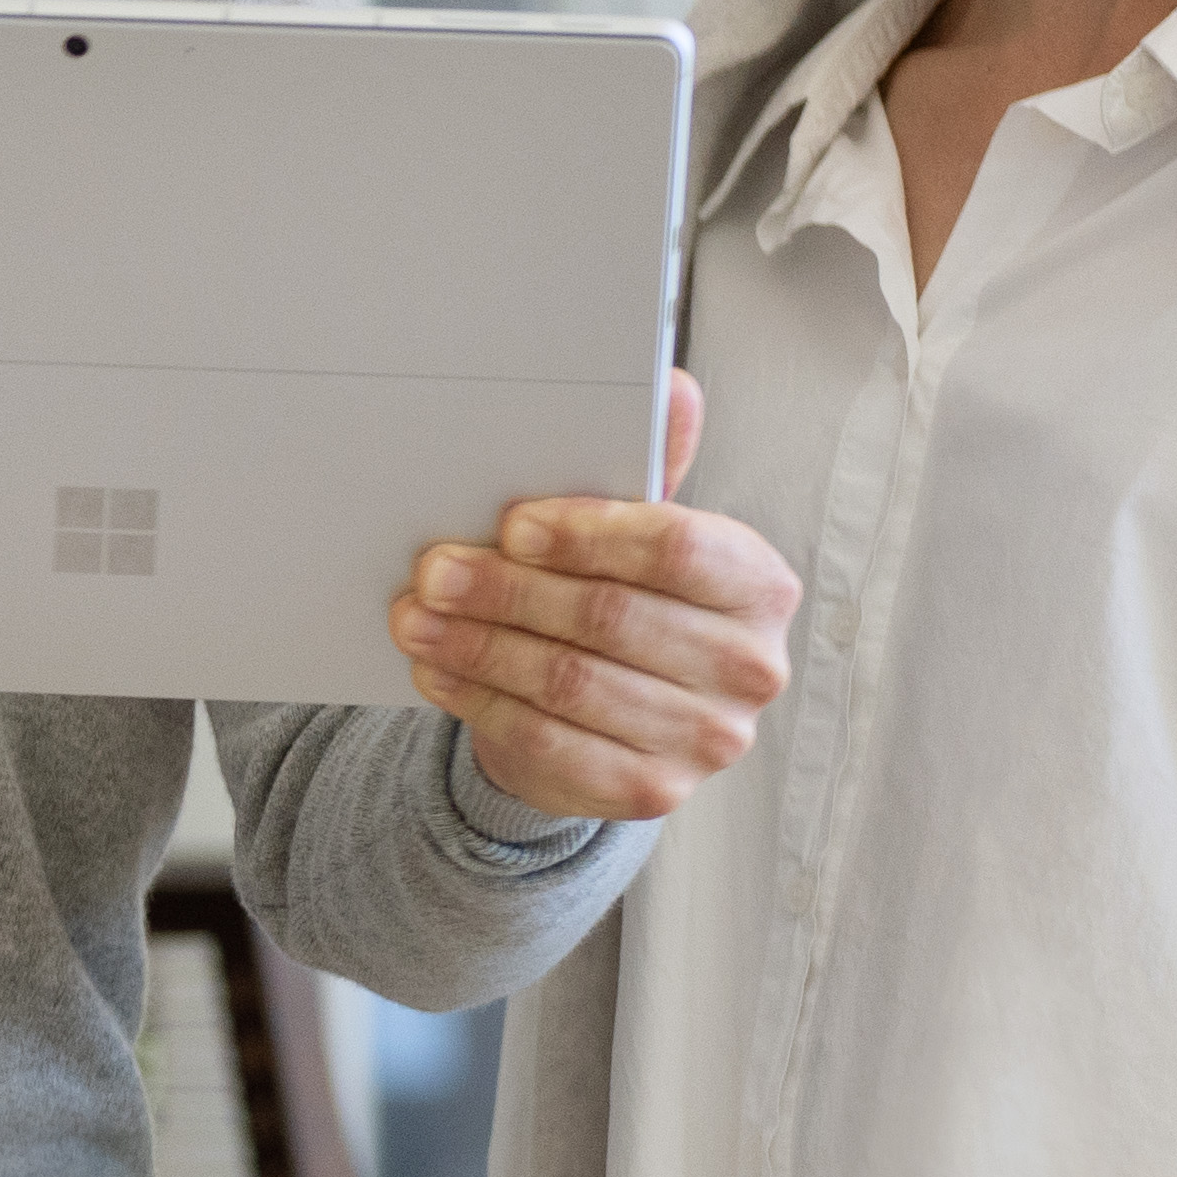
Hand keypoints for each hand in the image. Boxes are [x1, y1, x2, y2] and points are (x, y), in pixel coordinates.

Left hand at [395, 370, 793, 823]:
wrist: (621, 722)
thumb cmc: (628, 603)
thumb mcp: (638, 536)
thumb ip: (649, 468)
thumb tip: (670, 385)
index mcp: (759, 585)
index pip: (678, 550)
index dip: (588, 534)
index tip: (512, 523)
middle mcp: (751, 667)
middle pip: (611, 617)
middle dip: (510, 590)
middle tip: (434, 570)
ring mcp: (707, 739)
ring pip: (570, 683)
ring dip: (479, 646)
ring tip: (417, 618)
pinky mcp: (652, 791)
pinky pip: (551, 744)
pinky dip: (483, 702)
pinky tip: (438, 672)